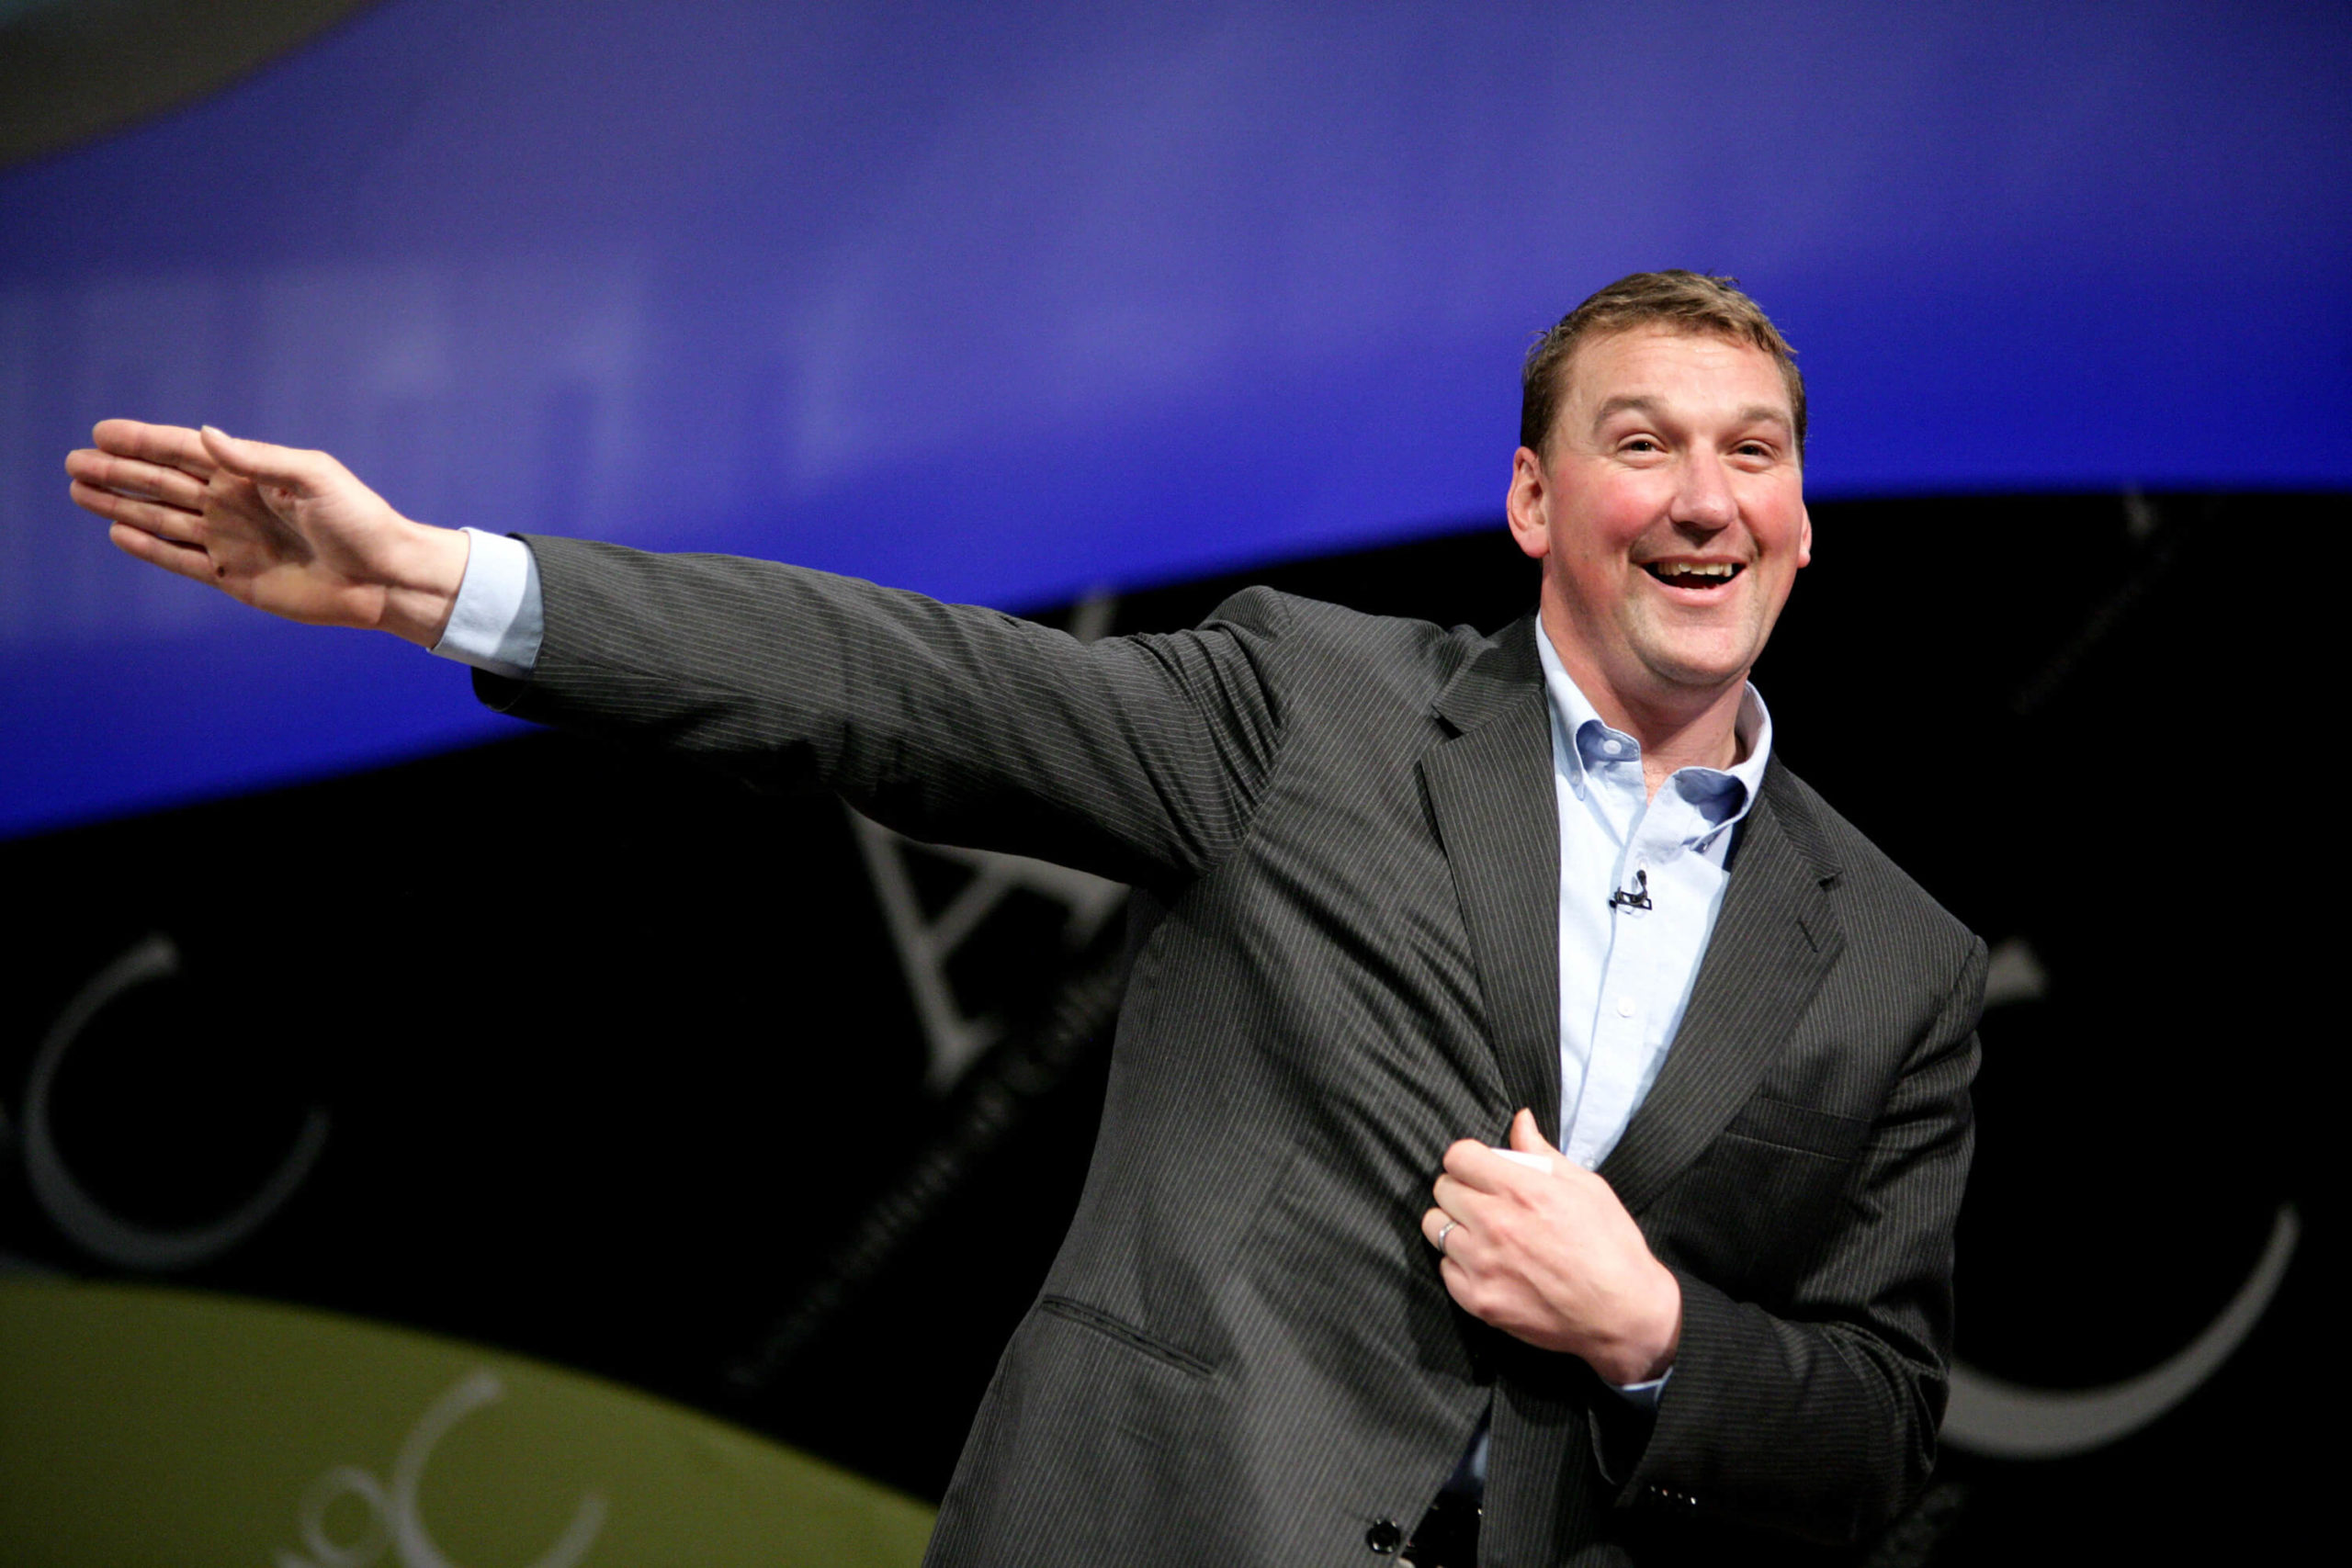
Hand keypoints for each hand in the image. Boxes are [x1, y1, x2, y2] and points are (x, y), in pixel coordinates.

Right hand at [65, 420, 468, 645]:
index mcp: (251, 474)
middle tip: (74, 462)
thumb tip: (205, 434)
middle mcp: (234, 504)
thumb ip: (257, 459)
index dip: (143, 441)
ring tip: (79, 492)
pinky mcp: (235, 577)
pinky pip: (181, 559)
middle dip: (118, 472)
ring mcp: (231, 541)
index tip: (102, 432)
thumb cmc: (359, 520)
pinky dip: (150, 547)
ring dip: (122, 506)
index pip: (184, 452)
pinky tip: (117, 534)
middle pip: (162, 484)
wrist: (384, 578)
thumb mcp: (314, 476)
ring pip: (162, 520)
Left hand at [1422, 1108, 1681, 1385]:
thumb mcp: (1586, 1186)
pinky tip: (1488, 1266)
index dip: (1469, 1160)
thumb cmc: (1611, 1246)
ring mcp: (1482, 1264)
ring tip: (1482, 1233)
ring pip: (1435, 1227)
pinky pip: (1445, 1268)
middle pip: (1442, 1189)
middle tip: (1485, 1202)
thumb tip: (1520, 1120)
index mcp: (1522, 1190)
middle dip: (1461, 1189)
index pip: (1458, 1157)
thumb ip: (1543, 1153)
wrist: (1624, 1314)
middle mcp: (1495, 1224)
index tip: (1481, 1170)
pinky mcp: (1479, 1300)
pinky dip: (1460, 1265)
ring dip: (1455, 1225)